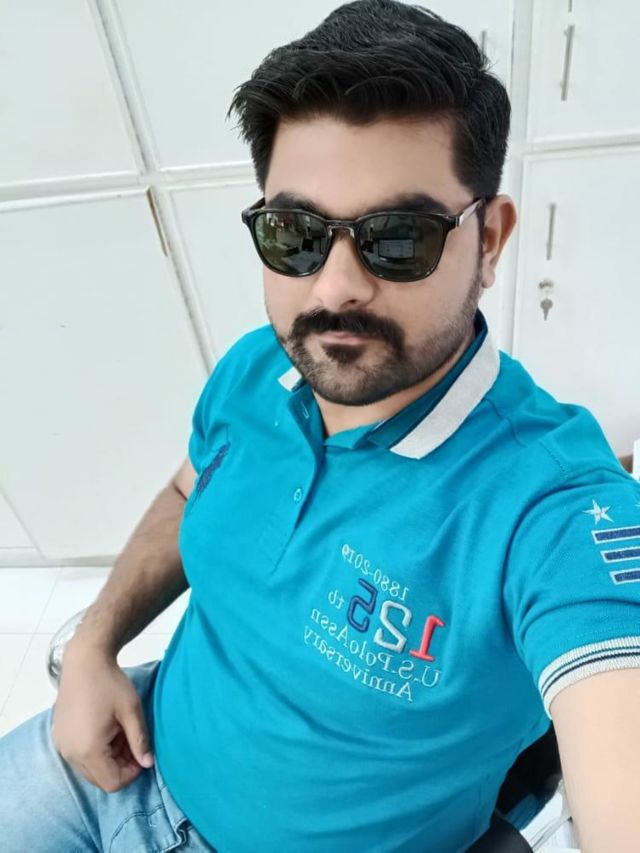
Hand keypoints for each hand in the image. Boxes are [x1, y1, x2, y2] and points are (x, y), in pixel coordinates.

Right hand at [51, 642, 153, 792]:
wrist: (84, 661)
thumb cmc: (110, 684)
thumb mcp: (131, 711)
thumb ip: (140, 740)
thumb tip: (148, 764)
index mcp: (88, 750)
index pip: (112, 782)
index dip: (131, 773)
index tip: (141, 753)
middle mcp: (70, 754)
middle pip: (100, 778)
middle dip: (120, 765)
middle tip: (132, 741)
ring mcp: (62, 746)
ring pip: (89, 768)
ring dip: (108, 758)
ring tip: (120, 732)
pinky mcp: (59, 737)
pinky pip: (79, 755)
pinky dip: (95, 750)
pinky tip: (105, 728)